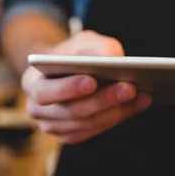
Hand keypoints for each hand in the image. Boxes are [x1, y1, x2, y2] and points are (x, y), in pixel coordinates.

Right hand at [22, 30, 151, 143]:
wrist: (66, 69)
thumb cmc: (73, 53)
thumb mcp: (82, 41)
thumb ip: (97, 46)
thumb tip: (115, 59)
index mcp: (32, 84)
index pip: (45, 92)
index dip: (68, 88)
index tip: (92, 80)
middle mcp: (38, 110)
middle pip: (72, 111)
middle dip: (103, 99)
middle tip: (130, 87)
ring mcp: (54, 126)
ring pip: (88, 123)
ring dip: (117, 110)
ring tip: (142, 95)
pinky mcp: (72, 134)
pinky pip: (97, 129)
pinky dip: (120, 116)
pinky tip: (140, 103)